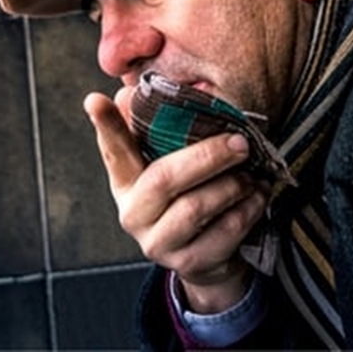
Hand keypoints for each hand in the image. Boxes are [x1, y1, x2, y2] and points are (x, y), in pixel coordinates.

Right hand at [83, 87, 269, 312]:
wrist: (206, 258)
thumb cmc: (189, 197)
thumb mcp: (173, 164)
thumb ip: (162, 131)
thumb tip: (135, 90)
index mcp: (125, 181)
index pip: (113, 149)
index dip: (106, 126)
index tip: (94, 99)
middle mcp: (133, 213)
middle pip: (164, 179)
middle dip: (207, 157)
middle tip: (240, 143)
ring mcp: (157, 242)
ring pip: (195, 208)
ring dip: (232, 186)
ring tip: (250, 174)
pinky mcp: (187, 263)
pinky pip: (223, 233)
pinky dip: (247, 210)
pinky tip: (257, 196)